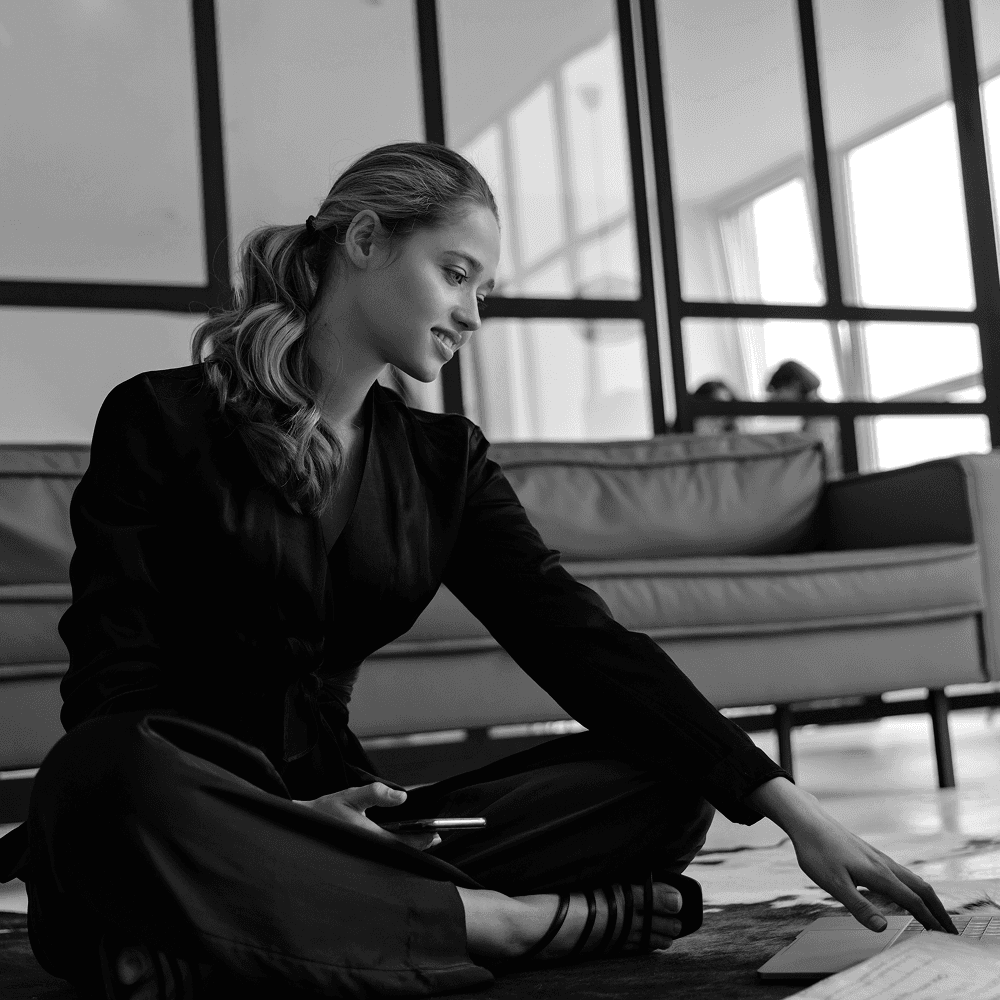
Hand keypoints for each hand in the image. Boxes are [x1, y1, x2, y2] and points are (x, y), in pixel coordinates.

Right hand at [294, 782, 441, 851]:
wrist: (299, 828)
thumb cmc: (323, 812)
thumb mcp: (350, 796)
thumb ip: (375, 793)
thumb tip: (401, 797)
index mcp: (367, 838)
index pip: (402, 844)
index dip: (421, 841)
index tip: (436, 835)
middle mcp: (367, 852)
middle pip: (400, 854)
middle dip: (417, 846)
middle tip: (434, 838)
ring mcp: (362, 857)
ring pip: (391, 857)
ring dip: (406, 848)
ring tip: (420, 839)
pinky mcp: (358, 857)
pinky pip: (382, 857)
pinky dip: (394, 850)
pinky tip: (397, 842)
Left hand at [747, 778, 956, 934]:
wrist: (808, 821)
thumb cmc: (817, 852)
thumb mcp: (833, 884)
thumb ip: (858, 906)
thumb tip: (883, 928)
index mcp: (879, 875)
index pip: (913, 902)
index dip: (930, 920)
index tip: (944, 937)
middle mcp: (884, 865)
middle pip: (921, 889)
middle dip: (938, 910)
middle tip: (950, 930)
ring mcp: (879, 858)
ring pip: (912, 879)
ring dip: (927, 898)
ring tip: (934, 914)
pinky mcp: (871, 854)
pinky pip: (901, 873)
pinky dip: (914, 887)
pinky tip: (907, 891)